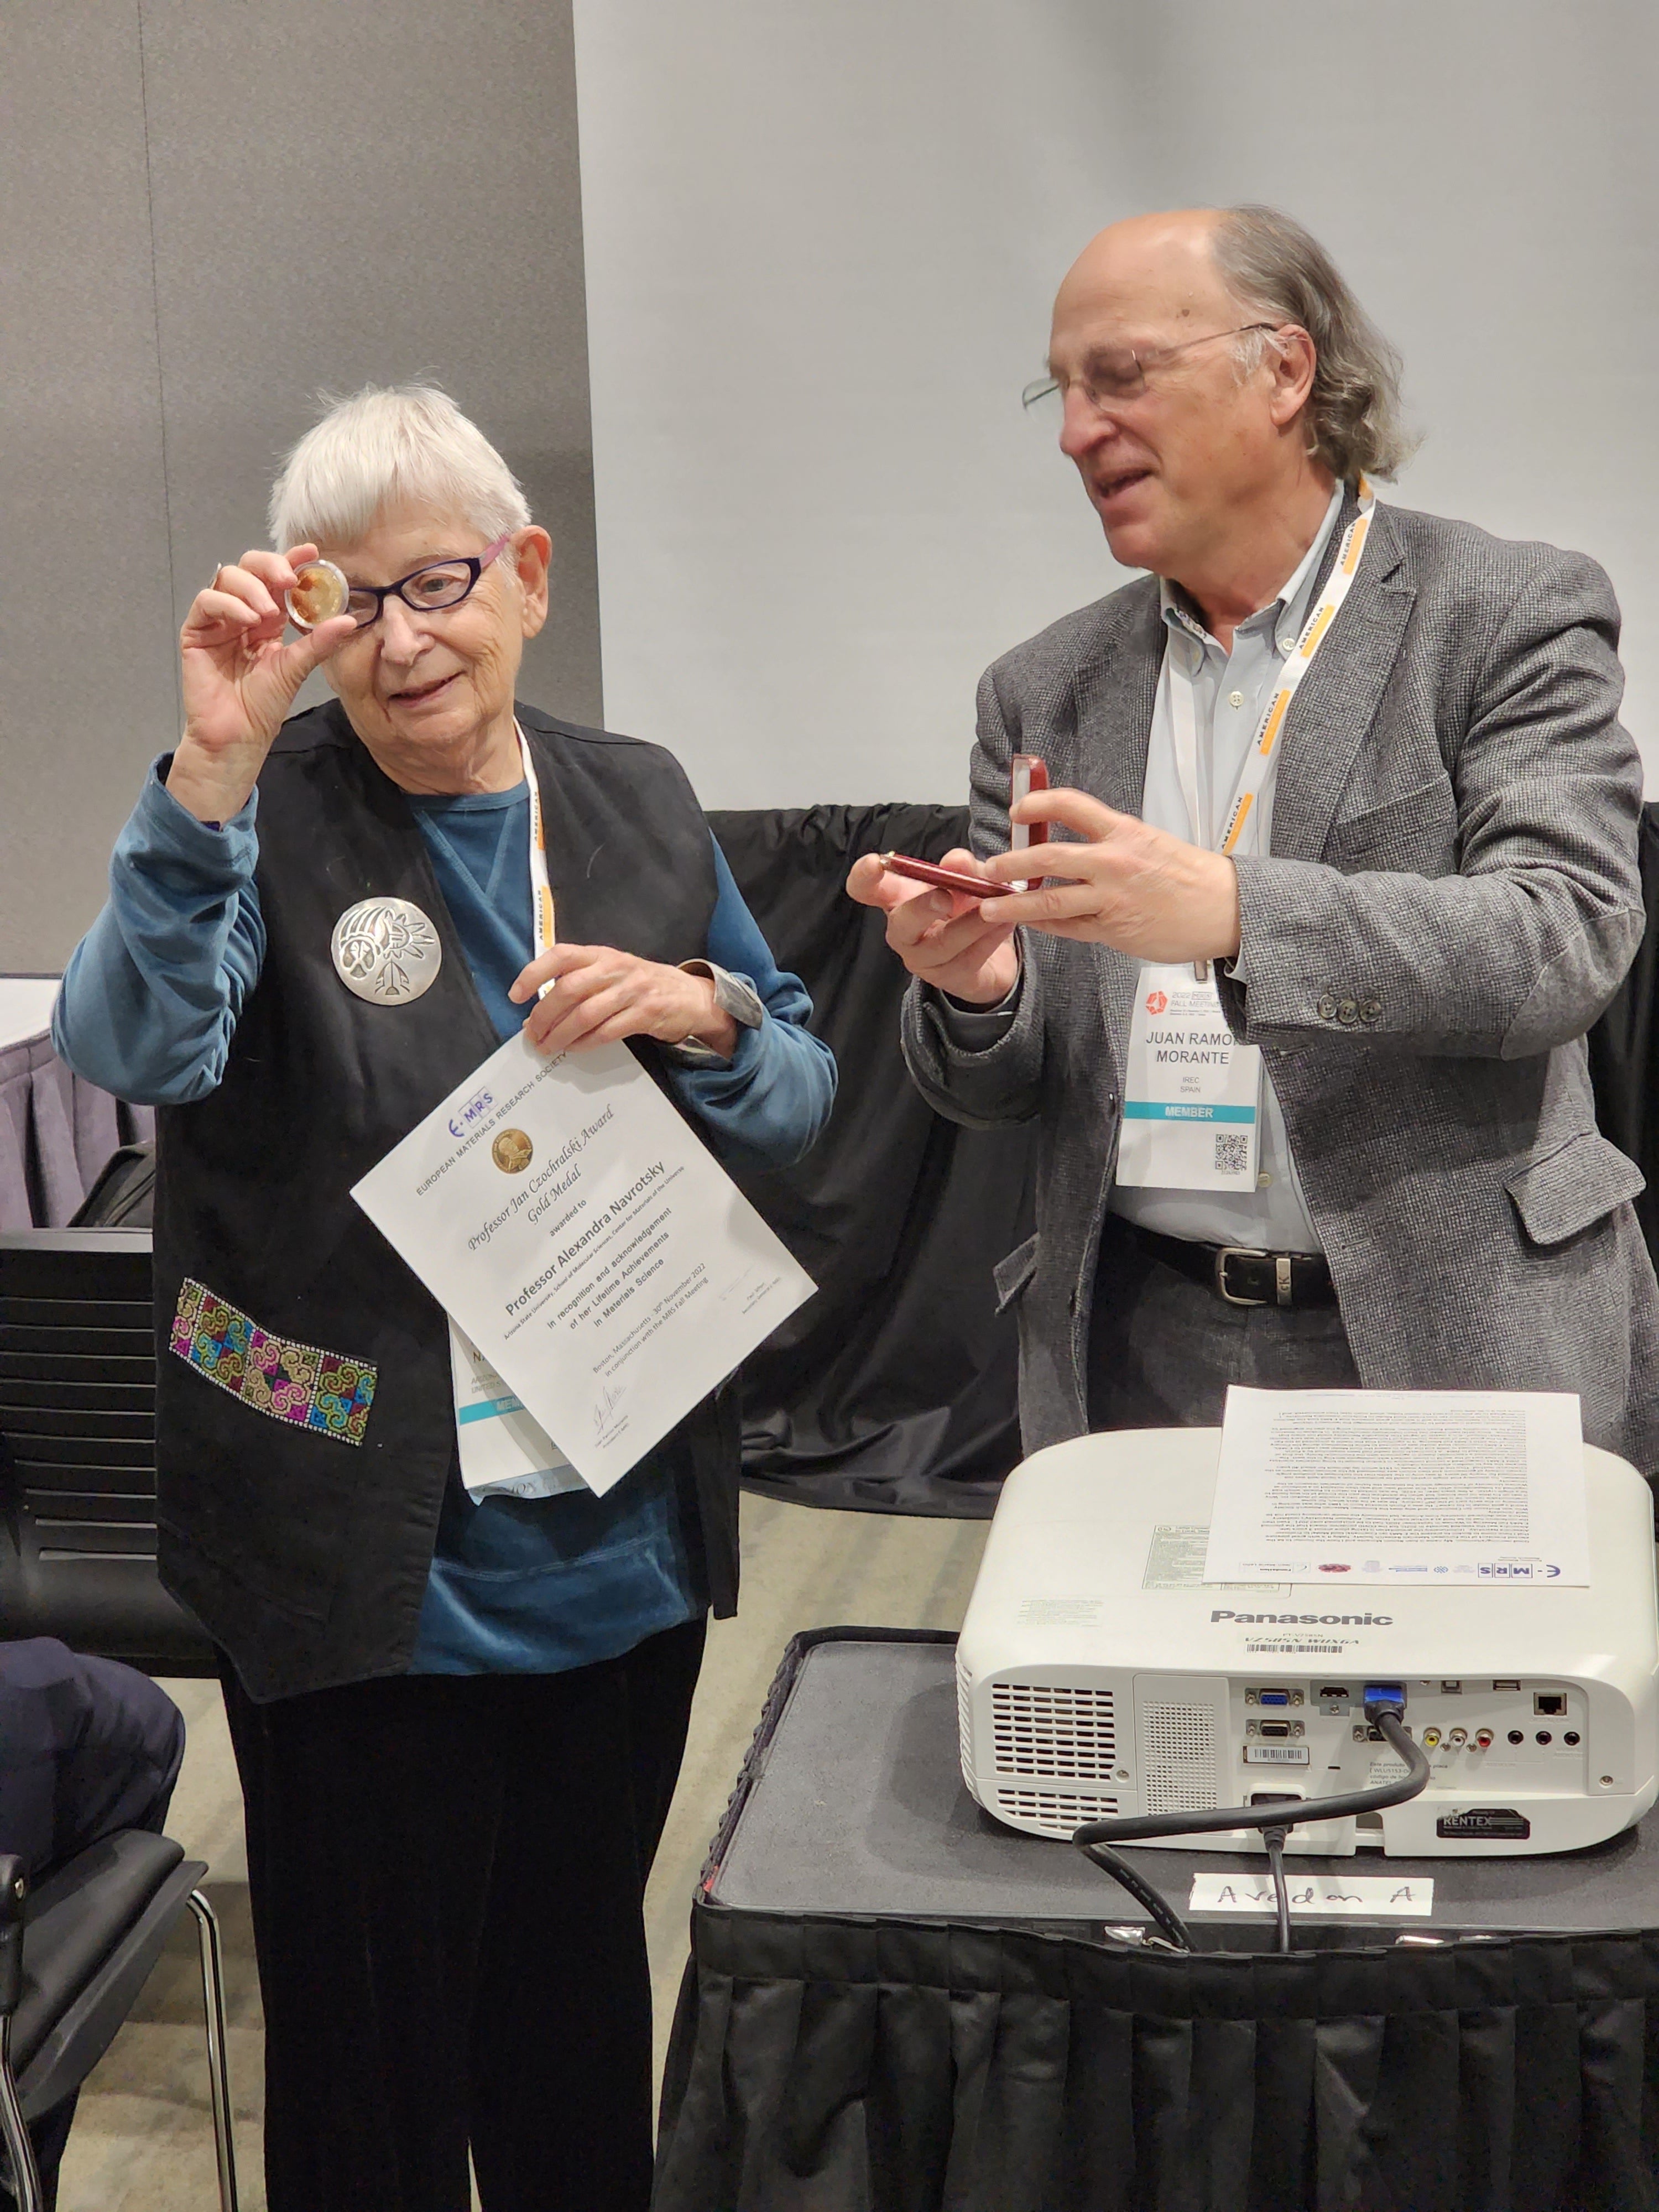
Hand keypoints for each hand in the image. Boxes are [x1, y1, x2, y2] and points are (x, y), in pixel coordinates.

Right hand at [167, 546, 357, 822]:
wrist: (238, 734)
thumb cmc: (264, 705)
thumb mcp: (297, 668)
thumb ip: (318, 642)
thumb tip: (349, 619)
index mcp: (269, 619)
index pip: (277, 580)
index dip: (292, 560)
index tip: (312, 552)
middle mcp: (243, 613)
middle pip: (249, 567)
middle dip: (270, 565)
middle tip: (289, 580)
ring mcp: (218, 620)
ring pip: (227, 577)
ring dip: (251, 588)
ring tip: (268, 614)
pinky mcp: (196, 631)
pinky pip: (207, 601)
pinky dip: (228, 604)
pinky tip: (248, 621)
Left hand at [508, 944, 738, 1057]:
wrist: (691, 996)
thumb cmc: (641, 985)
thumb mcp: (611, 972)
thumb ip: (579, 984)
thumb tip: (537, 1014)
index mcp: (601, 954)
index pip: (560, 956)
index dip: (534, 974)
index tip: (516, 996)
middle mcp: (615, 968)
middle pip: (568, 989)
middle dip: (544, 1015)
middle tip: (532, 1034)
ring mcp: (632, 990)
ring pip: (585, 1014)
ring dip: (560, 1035)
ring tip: (547, 1047)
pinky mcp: (645, 1013)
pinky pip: (607, 1031)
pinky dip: (585, 1043)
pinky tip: (574, 1049)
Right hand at [845, 850, 1020, 1004]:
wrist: (992, 953)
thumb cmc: (966, 908)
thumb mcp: (967, 880)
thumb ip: (963, 868)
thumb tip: (957, 860)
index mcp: (897, 899)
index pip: (864, 889)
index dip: (863, 877)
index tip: (876, 863)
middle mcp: (903, 931)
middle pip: (901, 923)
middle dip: (922, 907)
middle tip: (945, 896)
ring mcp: (923, 959)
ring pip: (941, 944)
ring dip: (971, 924)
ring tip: (996, 908)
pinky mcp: (949, 978)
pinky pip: (968, 959)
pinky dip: (989, 939)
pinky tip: (1005, 923)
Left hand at [972, 789, 1242, 963]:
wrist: (1225, 910)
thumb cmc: (1191, 876)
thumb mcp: (1150, 842)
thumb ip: (1111, 842)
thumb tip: (1072, 843)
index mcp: (1122, 832)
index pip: (1070, 806)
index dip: (1037, 804)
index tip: (1018, 811)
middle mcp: (1112, 862)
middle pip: (1047, 856)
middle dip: (1010, 862)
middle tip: (989, 868)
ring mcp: (1110, 899)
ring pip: (1049, 900)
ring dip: (1013, 904)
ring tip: (991, 907)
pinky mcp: (1113, 930)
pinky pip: (1067, 928)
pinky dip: (1044, 925)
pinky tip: (1028, 922)